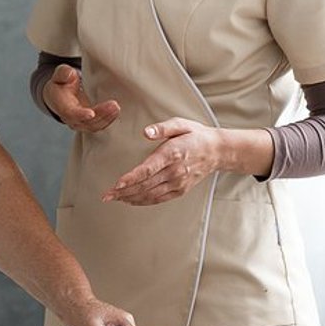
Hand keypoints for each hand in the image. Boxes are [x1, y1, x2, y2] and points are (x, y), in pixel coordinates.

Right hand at [43, 64, 119, 131]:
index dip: (80, 115)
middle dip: (100, 115)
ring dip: (107, 118)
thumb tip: (70, 74)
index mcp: (61, 105)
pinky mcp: (90, 123)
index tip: (91, 113)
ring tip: (116, 107)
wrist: (60, 95)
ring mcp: (80, 122)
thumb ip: (63, 73)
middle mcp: (70, 118)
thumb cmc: (61, 84)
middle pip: (85, 122)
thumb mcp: (59, 74)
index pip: (70, 113)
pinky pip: (99, 125)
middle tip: (114, 105)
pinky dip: (108, 119)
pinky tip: (115, 111)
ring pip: (94, 126)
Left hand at [103, 118, 219, 204]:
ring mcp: (178, 183)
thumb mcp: (181, 124)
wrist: (217, 151)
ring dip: (130, 198)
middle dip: (123, 191)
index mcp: (172, 154)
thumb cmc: (196, 135)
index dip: (131, 178)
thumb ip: (162, 127)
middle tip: (106, 195)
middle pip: (145, 185)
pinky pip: (159, 198)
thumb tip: (146, 132)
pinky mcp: (180, 190)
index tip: (117, 183)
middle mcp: (174, 171)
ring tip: (114, 198)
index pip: (148, 169)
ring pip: (150, 194)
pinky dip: (143, 201)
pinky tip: (131, 201)